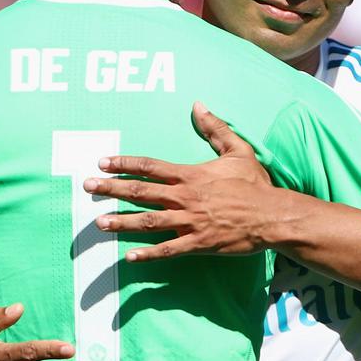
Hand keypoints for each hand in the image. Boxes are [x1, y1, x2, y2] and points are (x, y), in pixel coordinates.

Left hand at [83, 101, 280, 261]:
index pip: (149, 166)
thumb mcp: (238, 150)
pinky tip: (129, 256)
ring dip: (122, 221)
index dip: (124, 163)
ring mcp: (190, 222)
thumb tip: (198, 105)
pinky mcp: (198, 243)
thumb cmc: (255, 184)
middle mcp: (185, 197)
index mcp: (190, 175)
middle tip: (87, 188)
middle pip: (141, 192)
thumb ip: (216, 128)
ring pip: (149, 222)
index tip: (102, 163)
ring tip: (99, 223)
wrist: (272, 216)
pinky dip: (148, 254)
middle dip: (112, 189)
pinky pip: (168, 250)